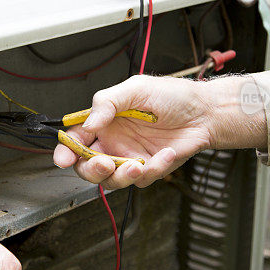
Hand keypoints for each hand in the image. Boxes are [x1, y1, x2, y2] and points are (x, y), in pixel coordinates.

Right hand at [53, 74, 266, 189]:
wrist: (205, 113)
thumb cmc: (173, 97)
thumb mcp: (136, 88)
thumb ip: (107, 103)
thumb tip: (88, 123)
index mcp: (104, 121)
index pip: (76, 139)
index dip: (66, 150)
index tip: (64, 158)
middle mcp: (113, 142)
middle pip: (87, 166)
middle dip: (91, 170)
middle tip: (103, 164)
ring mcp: (130, 157)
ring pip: (111, 180)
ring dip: (120, 176)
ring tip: (136, 165)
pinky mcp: (149, 169)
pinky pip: (141, 180)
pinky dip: (153, 169)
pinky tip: (164, 154)